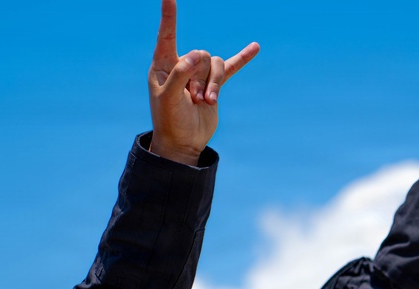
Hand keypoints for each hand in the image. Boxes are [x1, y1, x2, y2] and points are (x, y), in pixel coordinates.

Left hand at [148, 0, 258, 165]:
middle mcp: (181, 65)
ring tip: (206, 101)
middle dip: (200, 77)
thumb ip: (179, 74)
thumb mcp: (168, 99)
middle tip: (194, 98)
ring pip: (215, 64)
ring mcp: (199, 74)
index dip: (169, 16)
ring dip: (213, 83)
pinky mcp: (215, 84)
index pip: (167, 35)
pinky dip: (242, 58)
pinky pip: (231, 67)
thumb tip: (197, 56)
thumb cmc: (169, 121)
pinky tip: (255, 48)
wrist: (183, 142)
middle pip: (200, 55)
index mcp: (163, 66)